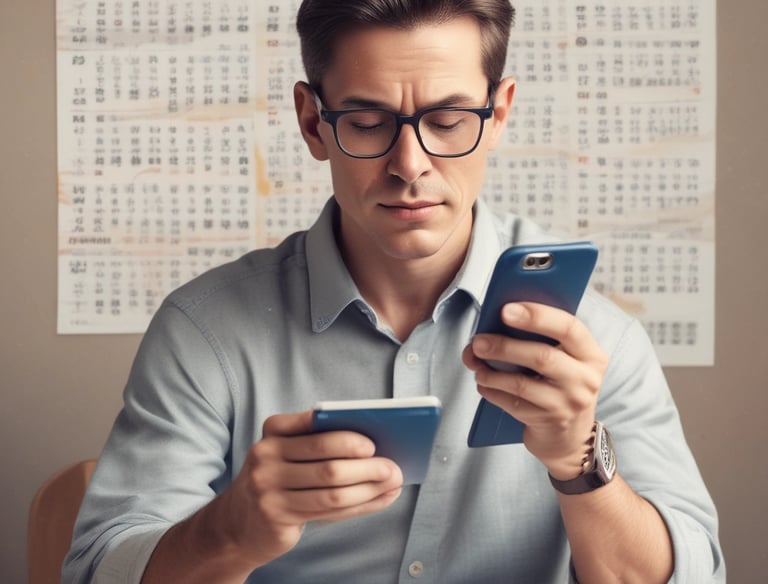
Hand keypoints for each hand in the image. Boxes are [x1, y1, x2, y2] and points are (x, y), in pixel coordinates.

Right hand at [222, 410, 402, 564]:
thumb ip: (320, 444)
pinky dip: (360, 505)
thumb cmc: (278, 479)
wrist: (237, 522)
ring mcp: (267, 488)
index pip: (314, 426)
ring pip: (331, 490)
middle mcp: (265, 455)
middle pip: (327, 461)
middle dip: (366, 465)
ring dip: (369, 487)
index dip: (345, 436)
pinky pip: (328, 511)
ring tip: (393, 484)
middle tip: (394, 467)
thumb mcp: (288, 453)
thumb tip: (376, 446)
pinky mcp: (276, 516)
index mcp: (273, 430)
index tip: (373, 442)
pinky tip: (379, 499)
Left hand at [462, 302, 607, 479]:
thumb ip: (541, 339)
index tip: (505, 310)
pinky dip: (492, 391)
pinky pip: (513, 404)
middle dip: (504, 346)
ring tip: (476, 365)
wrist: (570, 437)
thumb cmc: (559, 385)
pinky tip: (483, 383)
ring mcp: (569, 403)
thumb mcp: (564, 360)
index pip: (568, 327)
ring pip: (523, 384)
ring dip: (492, 372)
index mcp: (591, 354)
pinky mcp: (550, 422)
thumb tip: (494, 323)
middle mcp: (586, 378)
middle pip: (542, 356)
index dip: (536, 316)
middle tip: (478, 342)